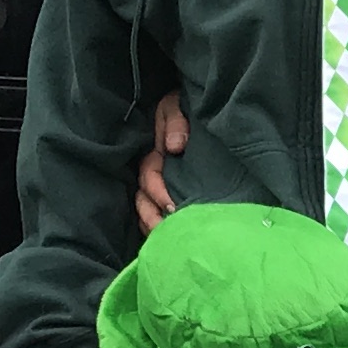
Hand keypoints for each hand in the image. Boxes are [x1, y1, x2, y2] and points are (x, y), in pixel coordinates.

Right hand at [130, 92, 190, 235]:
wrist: (203, 107)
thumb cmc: (186, 106)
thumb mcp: (177, 105)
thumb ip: (174, 121)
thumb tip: (174, 147)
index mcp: (156, 154)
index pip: (148, 177)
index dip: (157, 191)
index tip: (172, 205)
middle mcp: (156, 172)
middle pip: (144, 201)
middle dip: (152, 218)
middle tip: (167, 234)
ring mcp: (163, 185)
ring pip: (149, 211)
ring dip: (155, 227)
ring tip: (166, 242)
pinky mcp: (175, 194)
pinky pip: (161, 215)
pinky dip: (163, 229)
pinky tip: (172, 241)